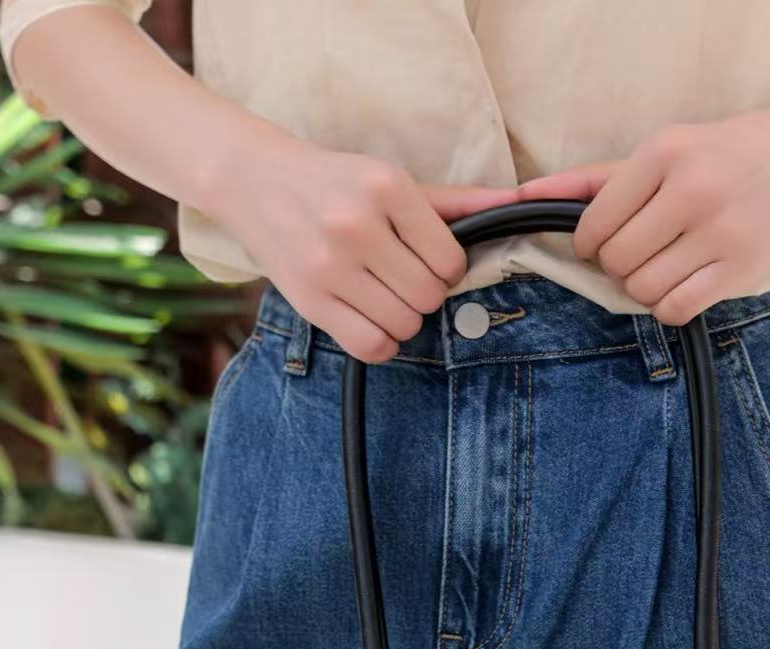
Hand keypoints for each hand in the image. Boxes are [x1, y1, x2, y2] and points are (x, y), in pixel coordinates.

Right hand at [213, 133, 510, 360]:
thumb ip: (453, 201)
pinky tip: (371, 321)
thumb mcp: (390, 180)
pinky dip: (381, 343)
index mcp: (386, 187)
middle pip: (429, 297)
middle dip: (424, 296)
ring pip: (403, 325)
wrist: (253, 180)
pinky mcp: (309, 300)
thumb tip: (516, 202)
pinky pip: (370, 347)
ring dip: (402, 320)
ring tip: (382, 296)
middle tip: (402, 280)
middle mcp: (357, 224)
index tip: (426, 261)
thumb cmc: (334, 183)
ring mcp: (329, 265)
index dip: (446, 270)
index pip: (450, 261)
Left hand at [519, 105, 769, 323]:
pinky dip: (666, 306)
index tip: (602, 242)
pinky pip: (676, 310)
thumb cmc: (713, 156)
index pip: (595, 225)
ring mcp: (721, 232)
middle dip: (617, 266)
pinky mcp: (741, 269)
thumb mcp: (657, 152)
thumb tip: (523, 195)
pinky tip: (678, 284)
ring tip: (660, 265)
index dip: (589, 245)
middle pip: (618, 262)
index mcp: (664, 154)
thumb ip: (592, 180)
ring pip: (644, 290)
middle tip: (636, 254)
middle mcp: (693, 191)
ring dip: (642, 287)